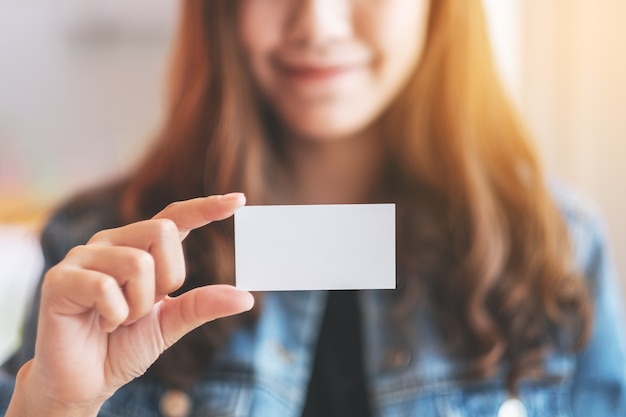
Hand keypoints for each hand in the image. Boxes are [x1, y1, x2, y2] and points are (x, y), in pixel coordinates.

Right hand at [9, 193, 252, 416]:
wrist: (84, 382)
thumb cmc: (123, 346)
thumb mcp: (171, 324)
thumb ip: (202, 305)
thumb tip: (246, 297)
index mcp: (139, 247)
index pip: (175, 217)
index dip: (205, 207)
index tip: (239, 200)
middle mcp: (112, 242)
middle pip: (163, 231)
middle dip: (167, 279)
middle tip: (143, 308)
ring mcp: (84, 256)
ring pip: (138, 262)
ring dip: (137, 306)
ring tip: (118, 320)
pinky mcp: (60, 278)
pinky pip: (106, 287)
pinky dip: (115, 316)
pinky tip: (100, 323)